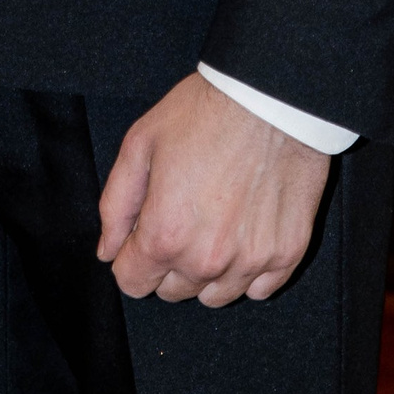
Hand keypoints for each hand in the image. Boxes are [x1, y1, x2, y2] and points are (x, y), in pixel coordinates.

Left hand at [96, 72, 329, 305]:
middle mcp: (207, 259)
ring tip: (214, 222)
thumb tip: (108, 249)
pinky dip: (247, 270)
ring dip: (207, 270)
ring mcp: (251, 262)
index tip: (142, 233)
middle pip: (173, 292)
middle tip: (181, 215)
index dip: (131, 258)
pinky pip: (258, 289)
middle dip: (168, 262)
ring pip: (215, 296)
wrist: (270, 96)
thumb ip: (116, 204)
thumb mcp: (140, 143)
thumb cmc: (203, 113)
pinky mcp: (286, 255)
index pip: (133, 283)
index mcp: (165, 233)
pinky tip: (245, 231)